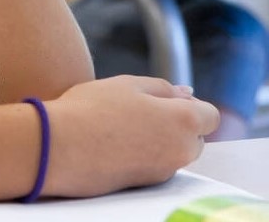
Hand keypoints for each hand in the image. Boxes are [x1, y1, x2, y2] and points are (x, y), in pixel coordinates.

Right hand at [43, 75, 219, 197]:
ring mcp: (164, 172)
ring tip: (121, 126)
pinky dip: (142, 155)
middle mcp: (182, 151)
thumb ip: (164, 88)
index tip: (163, 100)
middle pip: (194, 137)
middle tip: (138, 110)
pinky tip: (113, 143)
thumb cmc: (92, 109)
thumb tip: (188, 94)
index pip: (210, 115)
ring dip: (158, 140)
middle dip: (176, 124)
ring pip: (173, 152)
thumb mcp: (128, 83)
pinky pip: (154, 166)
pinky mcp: (145, 185)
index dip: (190, 105)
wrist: (58, 148)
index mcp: (184, 121)